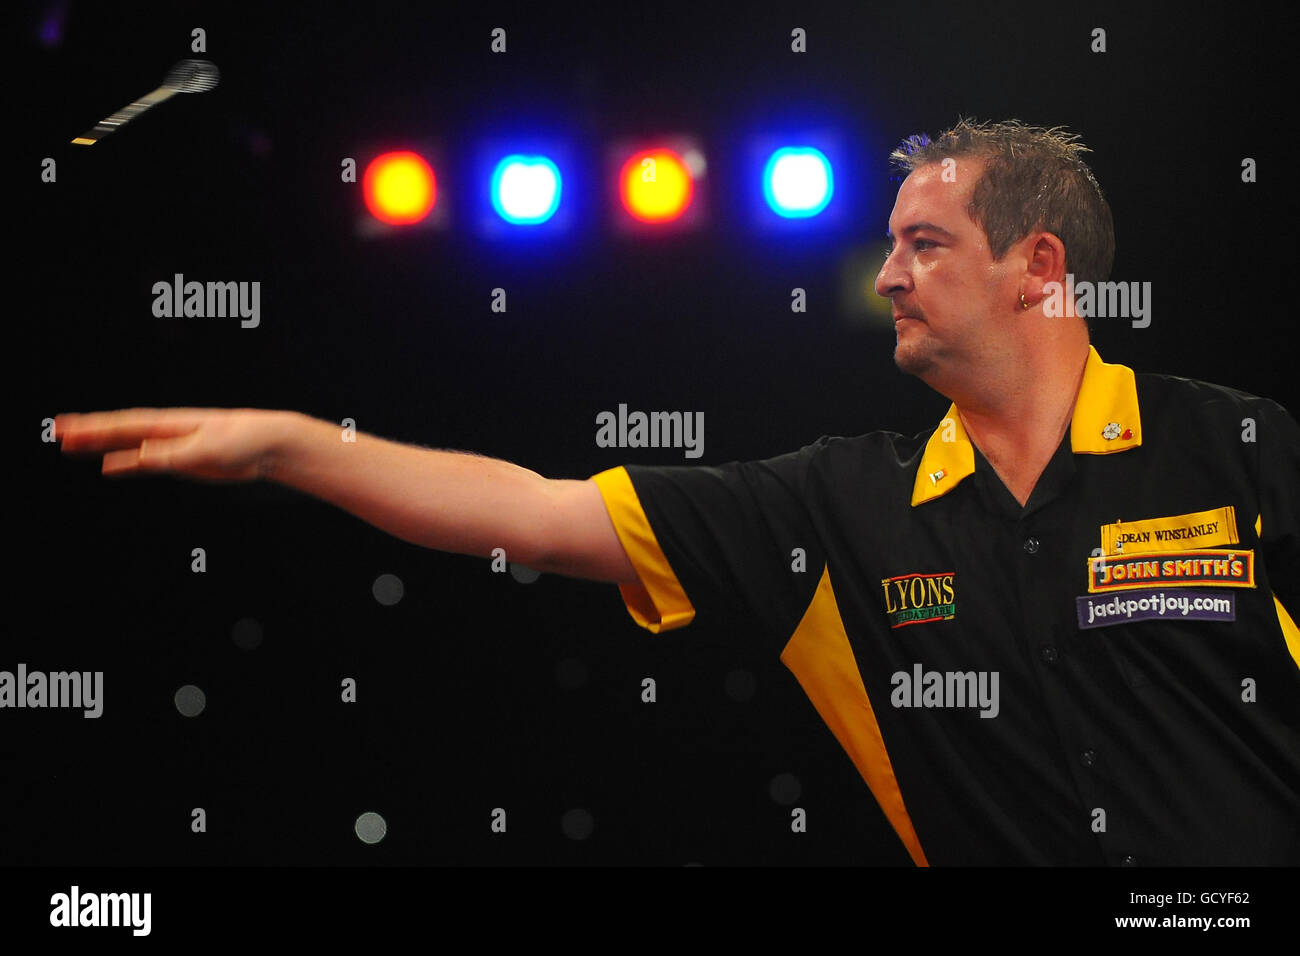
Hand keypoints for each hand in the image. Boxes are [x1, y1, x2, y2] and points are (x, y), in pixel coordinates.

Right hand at [54, 407, 290, 481]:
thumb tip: (137, 456)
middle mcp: (166, 431)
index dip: (94, 427)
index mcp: (170, 423)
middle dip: (89, 433)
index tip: (68, 426)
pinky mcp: (182, 460)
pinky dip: (125, 464)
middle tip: (58, 432)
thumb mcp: (206, 449)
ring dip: (101, 446)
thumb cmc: (243, 438)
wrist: (269, 444)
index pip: (124, 424)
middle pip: (119, 432)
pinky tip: (108, 467)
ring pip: (128, 445)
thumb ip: (171, 454)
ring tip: (72, 445)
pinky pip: (145, 463)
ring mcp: (172, 445)